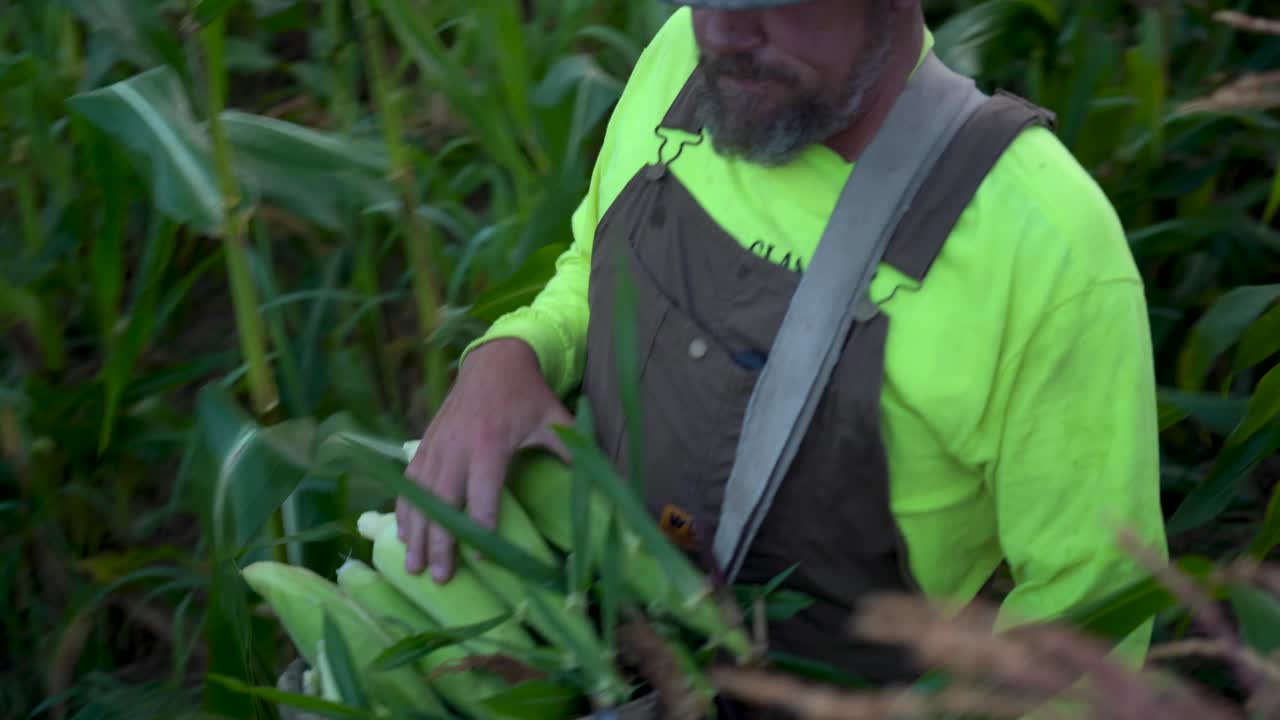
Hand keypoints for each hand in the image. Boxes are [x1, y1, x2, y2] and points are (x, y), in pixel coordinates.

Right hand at [398, 338, 572, 582]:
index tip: (482, 559)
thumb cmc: (528, 394)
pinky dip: (404, 507)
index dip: (480, 528)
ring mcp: (437, 445)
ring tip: (413, 565)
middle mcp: (458, 447)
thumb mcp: (555, 420)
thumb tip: (604, 483)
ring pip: (420, 496)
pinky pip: (410, 480)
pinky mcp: (426, 442)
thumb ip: (573, 452)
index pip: (482, 496)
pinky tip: (402, 532)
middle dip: (439, 543)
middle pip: (443, 503)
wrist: (494, 360)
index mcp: (490, 445)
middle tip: (437, 578)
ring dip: (415, 532)